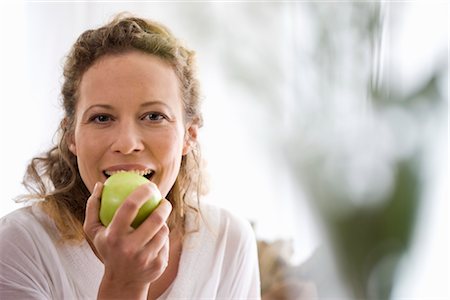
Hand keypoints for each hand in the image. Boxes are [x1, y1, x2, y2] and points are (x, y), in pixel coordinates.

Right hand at [84, 182, 171, 298]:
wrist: (122, 281)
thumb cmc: (107, 249)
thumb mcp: (94, 231)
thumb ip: (93, 207)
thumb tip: (100, 185)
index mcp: (114, 236)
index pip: (130, 206)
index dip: (143, 192)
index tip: (150, 185)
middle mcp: (130, 248)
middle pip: (155, 218)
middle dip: (164, 205)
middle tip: (163, 199)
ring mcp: (146, 258)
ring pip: (163, 230)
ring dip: (163, 221)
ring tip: (161, 215)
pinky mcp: (158, 265)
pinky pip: (166, 242)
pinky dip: (163, 236)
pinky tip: (160, 233)